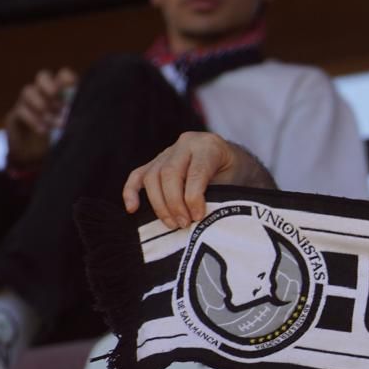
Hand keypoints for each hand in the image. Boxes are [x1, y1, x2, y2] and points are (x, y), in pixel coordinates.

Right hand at [5, 67, 77, 168]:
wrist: (36, 156)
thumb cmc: (60, 138)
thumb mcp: (73, 126)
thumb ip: (78, 116)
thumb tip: (91, 113)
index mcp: (60, 92)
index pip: (63, 75)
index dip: (67, 78)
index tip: (73, 86)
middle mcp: (42, 92)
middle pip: (42, 76)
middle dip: (48, 84)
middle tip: (55, 94)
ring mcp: (27, 102)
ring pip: (28, 91)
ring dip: (41, 104)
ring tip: (54, 121)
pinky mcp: (15, 115)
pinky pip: (20, 110)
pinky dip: (33, 119)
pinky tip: (43, 130)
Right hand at [122, 131, 267, 227]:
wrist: (235, 164)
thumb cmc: (237, 176)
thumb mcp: (236, 182)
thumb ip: (218, 195)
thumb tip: (198, 218)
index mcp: (209, 146)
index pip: (195, 172)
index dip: (194, 198)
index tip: (198, 217)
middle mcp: (186, 144)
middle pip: (169, 173)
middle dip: (174, 203)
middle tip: (184, 224)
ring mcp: (168, 151)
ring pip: (152, 176)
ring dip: (158, 204)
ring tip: (172, 224)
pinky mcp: (156, 162)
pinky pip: (138, 175)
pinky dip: (132, 191)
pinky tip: (133, 209)